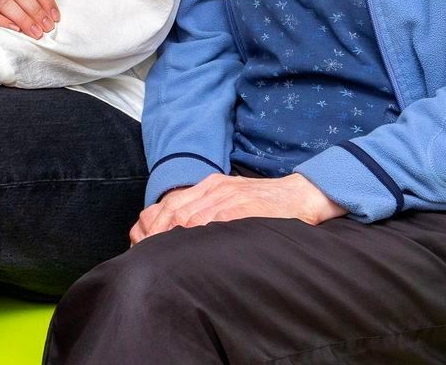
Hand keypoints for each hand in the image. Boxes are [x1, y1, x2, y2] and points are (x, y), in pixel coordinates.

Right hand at [0, 0, 59, 38]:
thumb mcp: (14, 9)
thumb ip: (29, 10)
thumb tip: (52, 21)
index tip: (55, 18)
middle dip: (36, 11)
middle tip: (46, 29)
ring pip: (6, 2)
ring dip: (24, 18)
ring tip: (35, 33)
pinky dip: (2, 22)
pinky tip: (14, 31)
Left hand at [129, 172, 345, 244]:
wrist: (302, 195)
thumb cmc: (267, 205)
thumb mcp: (233, 199)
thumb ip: (209, 210)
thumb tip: (181, 234)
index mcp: (210, 185)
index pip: (171, 203)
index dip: (153, 224)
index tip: (142, 244)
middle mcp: (215, 188)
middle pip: (173, 210)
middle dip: (156, 234)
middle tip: (147, 256)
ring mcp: (227, 196)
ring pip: (187, 217)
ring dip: (171, 239)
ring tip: (161, 259)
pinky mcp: (242, 208)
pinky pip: (212, 222)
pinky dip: (196, 237)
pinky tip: (188, 253)